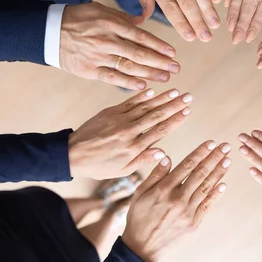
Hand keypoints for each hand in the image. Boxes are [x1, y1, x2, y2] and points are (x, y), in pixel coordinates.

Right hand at [60, 3, 179, 89]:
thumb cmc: (77, 18)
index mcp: (111, 23)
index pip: (141, 36)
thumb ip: (122, 16)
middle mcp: (107, 40)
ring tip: (165, 78)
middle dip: (160, 62)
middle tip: (175, 68)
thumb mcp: (100, 9)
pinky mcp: (89, 70)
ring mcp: (98, 56)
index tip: (172, 53)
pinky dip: (128, 83)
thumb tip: (142, 20)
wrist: (49, 31)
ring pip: (129, 67)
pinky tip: (143, 85)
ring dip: (149, 73)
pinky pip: (112, 78)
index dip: (158, 46)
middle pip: (139, 54)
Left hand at [68, 88, 193, 178]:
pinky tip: (153, 91)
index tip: (187, 112)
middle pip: (156, 115)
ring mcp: (119, 119)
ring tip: (176, 92)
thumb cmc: (99, 166)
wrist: (73, 154)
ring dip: (162, 98)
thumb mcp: (122, 169)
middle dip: (174, 105)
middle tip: (189, 97)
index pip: (160, 131)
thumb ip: (143, 159)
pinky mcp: (110, 112)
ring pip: (145, 106)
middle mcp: (128, 131)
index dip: (175, 120)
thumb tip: (163, 151)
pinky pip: (129, 102)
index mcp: (133, 147)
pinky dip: (141, 96)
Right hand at [122, 140, 231, 261]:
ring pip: (206, 188)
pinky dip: (216, 194)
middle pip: (200, 174)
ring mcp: (187, 212)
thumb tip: (167, 157)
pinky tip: (224, 184)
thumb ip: (155, 175)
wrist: (142, 247)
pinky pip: (207, 206)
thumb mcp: (140, 193)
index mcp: (164, 189)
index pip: (186, 166)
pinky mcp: (193, 224)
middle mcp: (177, 199)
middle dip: (214, 158)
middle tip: (226, 146)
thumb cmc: (139, 216)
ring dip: (218, 173)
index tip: (211, 142)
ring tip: (227, 160)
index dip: (200, 153)